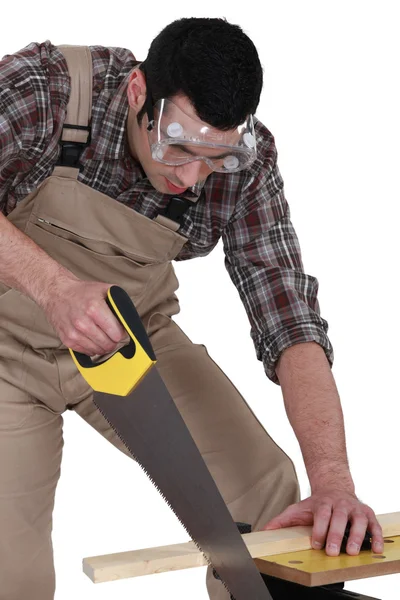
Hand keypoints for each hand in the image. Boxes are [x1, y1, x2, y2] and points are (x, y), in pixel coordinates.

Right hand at [39, 276, 126, 355]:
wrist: (56, 293)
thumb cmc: (82, 292)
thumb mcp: (105, 290)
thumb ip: (120, 304)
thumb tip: (130, 320)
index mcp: (94, 308)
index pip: (116, 333)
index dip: (122, 333)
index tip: (120, 330)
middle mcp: (83, 322)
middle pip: (108, 344)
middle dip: (113, 341)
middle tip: (112, 334)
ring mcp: (74, 333)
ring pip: (98, 350)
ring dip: (103, 345)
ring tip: (103, 336)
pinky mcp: (67, 340)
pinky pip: (86, 352)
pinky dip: (92, 348)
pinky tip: (92, 338)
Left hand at [262, 488, 383, 555]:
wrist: (334, 486)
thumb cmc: (317, 504)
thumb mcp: (298, 509)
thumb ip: (282, 520)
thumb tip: (264, 531)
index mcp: (323, 503)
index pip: (321, 515)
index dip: (319, 529)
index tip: (316, 543)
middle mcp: (340, 504)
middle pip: (338, 518)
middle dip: (335, 535)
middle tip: (332, 552)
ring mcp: (354, 508)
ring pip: (357, 520)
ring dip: (357, 536)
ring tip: (353, 551)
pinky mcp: (367, 514)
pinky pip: (374, 525)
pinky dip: (376, 536)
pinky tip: (376, 548)